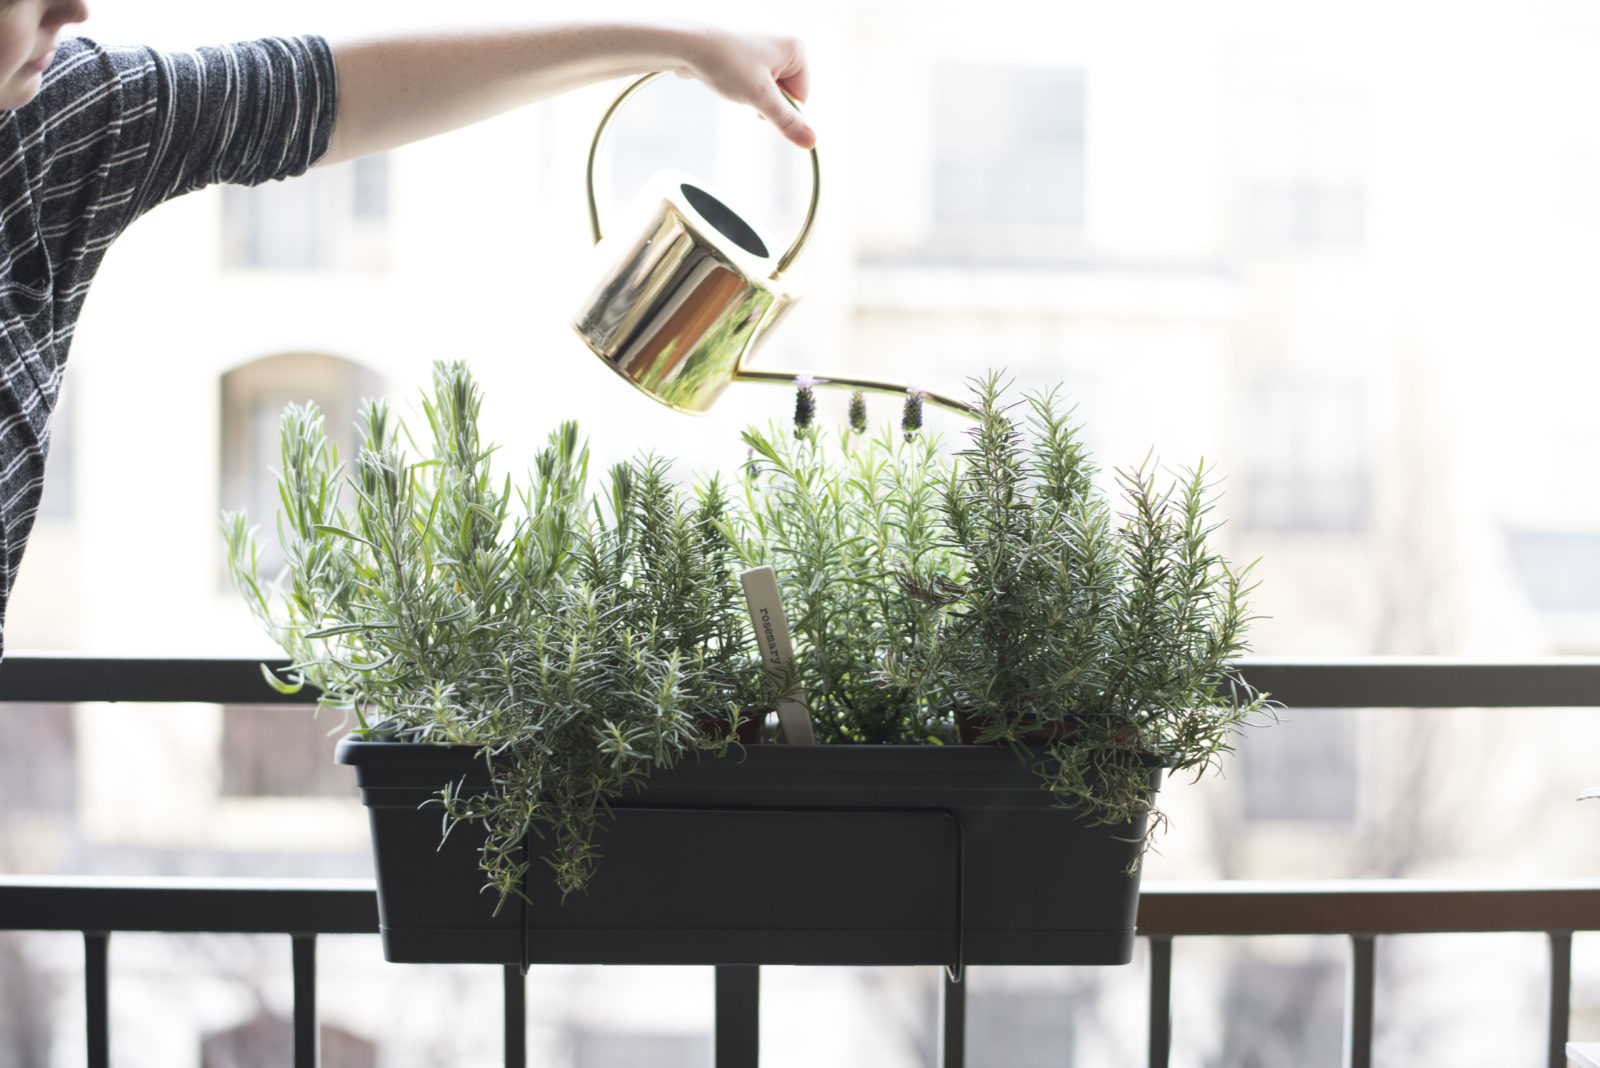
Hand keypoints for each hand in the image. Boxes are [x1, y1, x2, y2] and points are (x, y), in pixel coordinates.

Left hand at [677, 29, 815, 149]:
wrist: (683, 39)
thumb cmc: (724, 61)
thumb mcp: (759, 98)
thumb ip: (787, 121)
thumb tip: (811, 142)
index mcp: (795, 44)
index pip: (803, 93)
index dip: (781, 107)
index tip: (759, 103)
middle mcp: (782, 34)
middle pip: (784, 85)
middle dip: (764, 96)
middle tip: (743, 89)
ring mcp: (761, 33)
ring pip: (764, 78)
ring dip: (750, 88)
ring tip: (731, 77)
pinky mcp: (742, 36)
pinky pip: (748, 67)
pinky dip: (737, 75)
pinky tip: (723, 69)